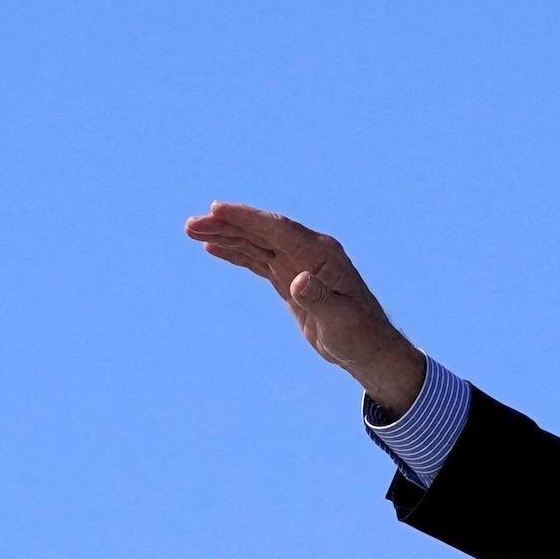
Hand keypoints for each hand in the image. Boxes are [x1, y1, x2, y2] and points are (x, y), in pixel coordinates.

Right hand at [184, 201, 426, 415]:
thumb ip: (319, 299)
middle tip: (191, 225)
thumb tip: (298, 281)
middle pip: (261, 232)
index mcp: (321, 254)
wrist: (368, 349)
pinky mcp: (290, 279)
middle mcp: (308, 252)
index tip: (216, 209)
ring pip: (256, 244)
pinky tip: (214, 247)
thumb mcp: (340, 320)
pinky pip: (258, 260)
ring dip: (225, 236)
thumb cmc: (359, 335)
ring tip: (192, 231)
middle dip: (226, 225)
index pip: (277, 229)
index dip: (247, 218)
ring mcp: (298, 263)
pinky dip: (236, 253)